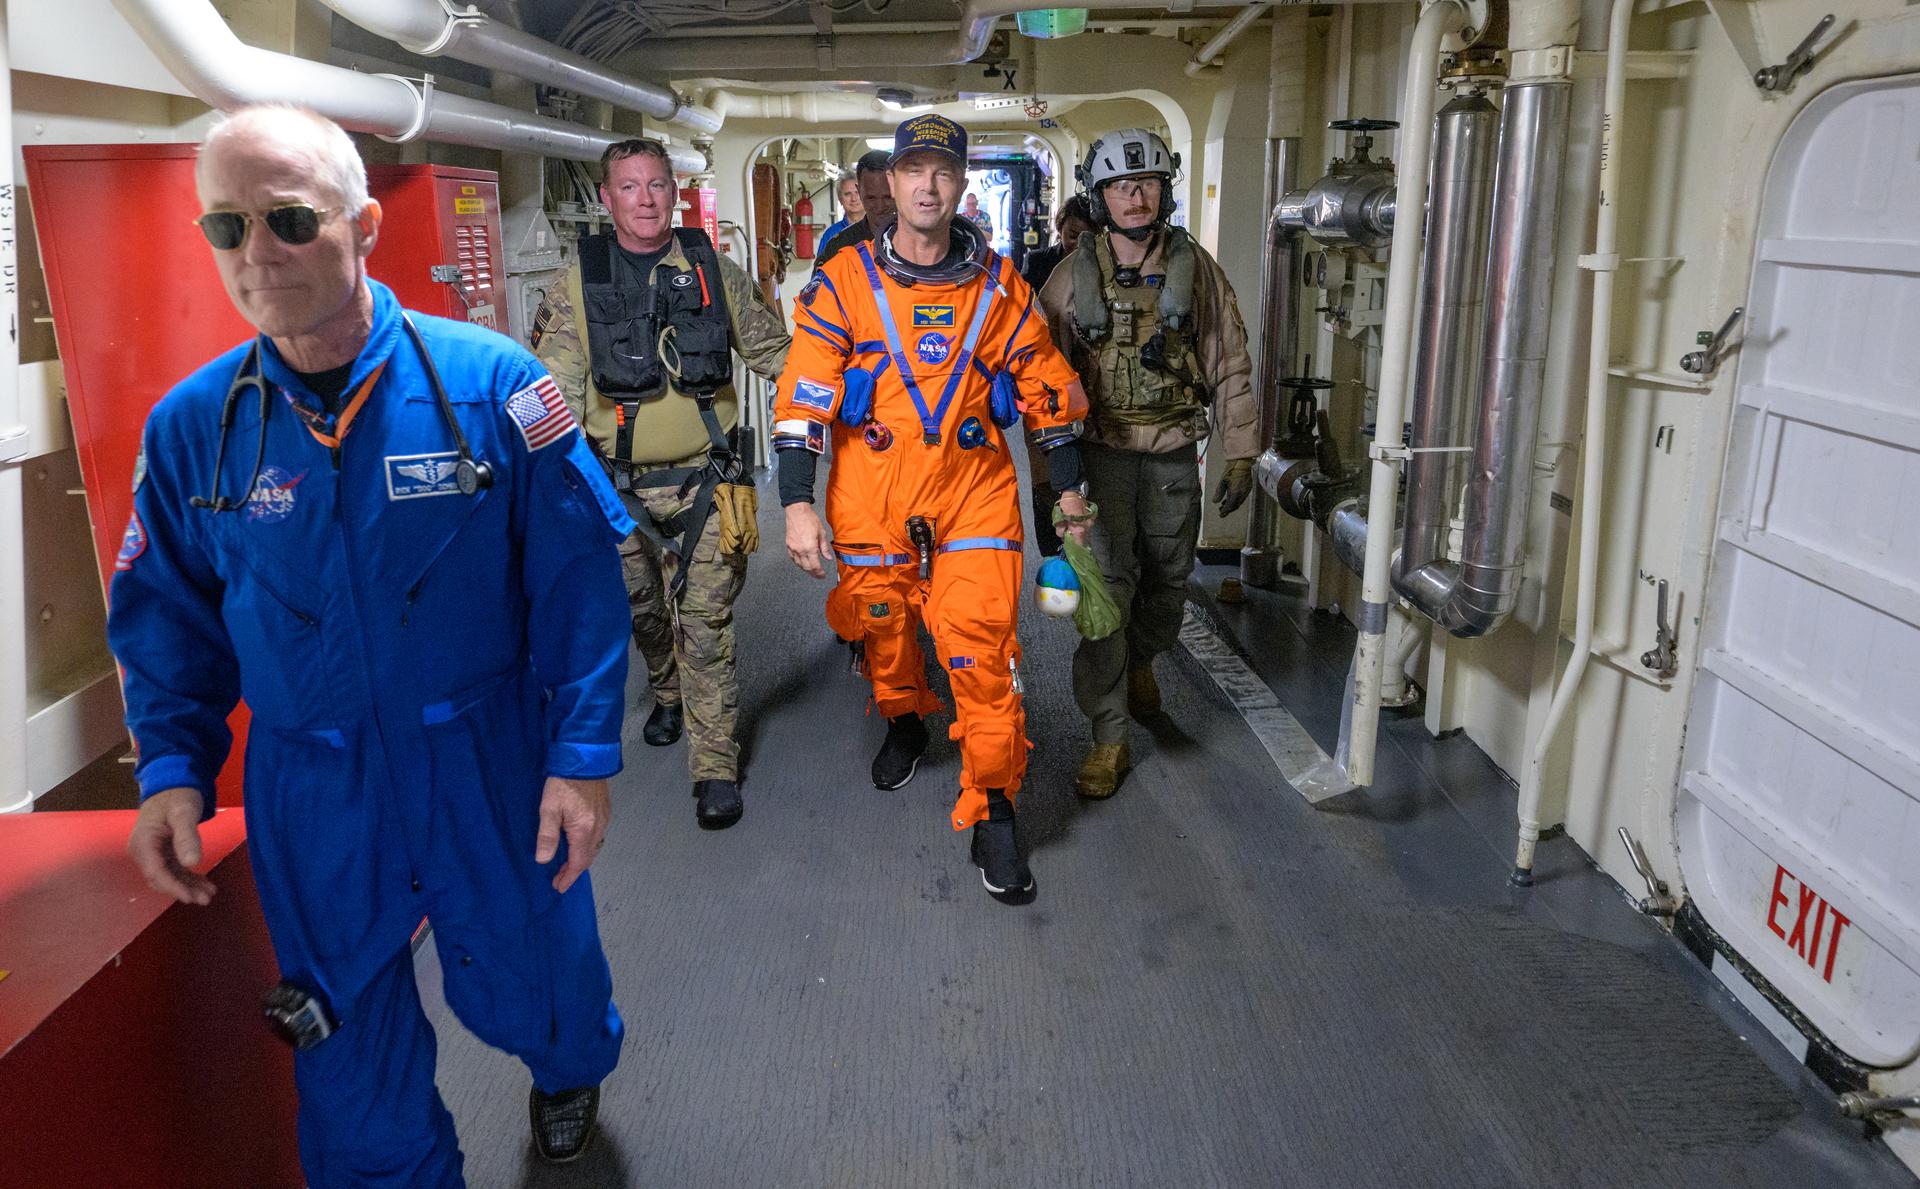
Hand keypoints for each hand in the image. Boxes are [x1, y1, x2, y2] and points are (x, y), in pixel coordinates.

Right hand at [127, 787, 214, 904]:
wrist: (173, 784)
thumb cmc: (177, 796)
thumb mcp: (184, 813)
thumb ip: (187, 837)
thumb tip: (192, 863)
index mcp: (143, 843)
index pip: (155, 872)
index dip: (172, 887)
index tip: (190, 897)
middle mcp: (143, 851)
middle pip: (161, 878)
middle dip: (182, 890)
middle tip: (205, 899)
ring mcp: (152, 853)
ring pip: (169, 876)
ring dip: (188, 886)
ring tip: (209, 894)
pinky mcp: (163, 852)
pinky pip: (174, 870)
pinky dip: (189, 878)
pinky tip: (205, 884)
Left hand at [535, 776, 611, 893]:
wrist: (585, 759)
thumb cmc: (563, 783)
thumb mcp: (549, 809)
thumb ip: (547, 836)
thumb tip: (543, 860)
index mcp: (583, 831)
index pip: (578, 863)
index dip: (568, 877)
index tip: (558, 887)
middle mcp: (598, 828)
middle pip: (588, 858)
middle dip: (574, 871)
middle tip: (559, 877)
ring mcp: (604, 819)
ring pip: (594, 847)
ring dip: (581, 859)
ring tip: (566, 863)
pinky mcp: (605, 811)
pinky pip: (598, 836)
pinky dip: (587, 846)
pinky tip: (578, 843)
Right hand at [784, 502, 834, 578]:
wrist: (797, 512)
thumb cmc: (810, 519)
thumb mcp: (821, 533)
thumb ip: (824, 548)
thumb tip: (828, 557)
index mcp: (810, 547)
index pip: (815, 565)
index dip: (819, 573)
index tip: (822, 575)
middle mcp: (800, 550)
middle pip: (807, 567)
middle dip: (813, 573)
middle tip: (818, 575)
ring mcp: (793, 548)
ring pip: (799, 564)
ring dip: (806, 569)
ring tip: (811, 570)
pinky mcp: (788, 545)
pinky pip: (792, 558)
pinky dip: (798, 562)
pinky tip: (802, 563)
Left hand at [1056, 489, 1092, 547]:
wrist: (1073, 492)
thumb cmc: (1066, 506)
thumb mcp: (1059, 519)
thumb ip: (1060, 530)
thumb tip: (1062, 536)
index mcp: (1079, 530)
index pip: (1079, 544)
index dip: (1075, 547)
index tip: (1070, 548)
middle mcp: (1087, 528)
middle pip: (1082, 538)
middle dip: (1075, 539)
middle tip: (1068, 537)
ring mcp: (1090, 522)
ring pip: (1084, 531)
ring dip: (1078, 532)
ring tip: (1070, 529)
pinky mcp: (1091, 517)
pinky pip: (1085, 525)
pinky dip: (1081, 526)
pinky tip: (1075, 523)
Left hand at [1213, 458, 1254, 516]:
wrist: (1242, 462)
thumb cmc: (1230, 470)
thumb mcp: (1222, 481)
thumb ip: (1219, 493)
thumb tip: (1215, 502)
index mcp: (1235, 493)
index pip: (1230, 506)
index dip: (1225, 511)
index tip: (1220, 515)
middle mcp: (1242, 494)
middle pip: (1235, 506)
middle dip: (1228, 509)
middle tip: (1221, 511)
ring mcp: (1246, 491)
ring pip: (1239, 502)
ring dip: (1232, 505)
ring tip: (1224, 504)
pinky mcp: (1248, 488)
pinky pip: (1242, 498)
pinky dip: (1236, 500)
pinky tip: (1231, 498)